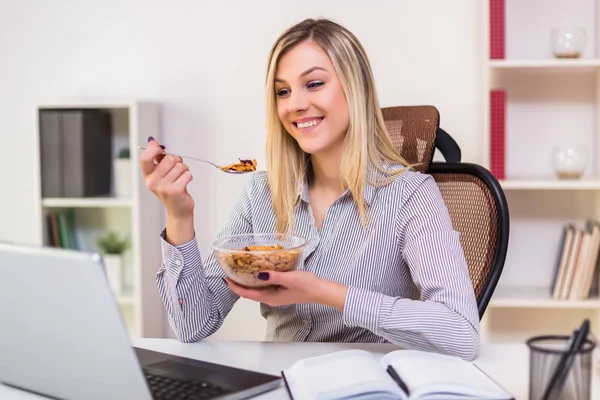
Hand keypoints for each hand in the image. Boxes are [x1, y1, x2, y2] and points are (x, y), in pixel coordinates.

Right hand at [140, 137, 194, 219]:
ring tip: (180, 178)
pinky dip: (189, 177)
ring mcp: (163, 187)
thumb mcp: (160, 174)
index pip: (145, 158)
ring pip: (180, 166)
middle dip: (177, 161)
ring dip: (184, 170)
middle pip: (169, 158)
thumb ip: (157, 158)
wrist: (177, 210)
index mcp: (147, 175)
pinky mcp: (175, 191)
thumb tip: (153, 141)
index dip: (153, 149)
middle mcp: (152, 182)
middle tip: (176, 170)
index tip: (160, 148)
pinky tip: (184, 184)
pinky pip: (187, 174)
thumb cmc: (170, 189)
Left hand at [224, 271, 348, 310]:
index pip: (248, 293)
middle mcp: (271, 298)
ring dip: (247, 282)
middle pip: (250, 292)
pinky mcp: (281, 291)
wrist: (321, 291)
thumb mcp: (290, 278)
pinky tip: (258, 271)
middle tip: (230, 272)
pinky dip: (258, 280)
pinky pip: (265, 286)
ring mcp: (276, 295)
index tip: (226, 278)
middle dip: (238, 284)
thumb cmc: (307, 285)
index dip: (235, 287)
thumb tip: (259, 273)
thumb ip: (274, 275)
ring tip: (240, 271)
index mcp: (271, 297)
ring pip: (257, 289)